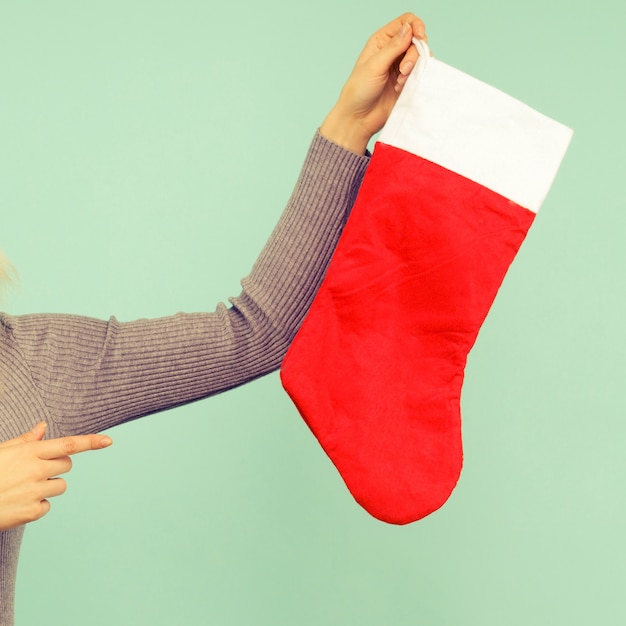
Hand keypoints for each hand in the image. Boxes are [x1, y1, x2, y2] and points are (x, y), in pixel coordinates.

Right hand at [0, 422, 111, 530]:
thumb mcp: (1, 451)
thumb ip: (25, 441)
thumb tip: (43, 426)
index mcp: (30, 452)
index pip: (69, 444)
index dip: (91, 442)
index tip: (109, 441)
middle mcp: (36, 470)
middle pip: (67, 464)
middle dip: (56, 466)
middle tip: (34, 470)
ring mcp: (35, 491)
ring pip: (60, 486)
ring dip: (47, 486)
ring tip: (22, 488)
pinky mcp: (32, 512)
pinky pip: (47, 505)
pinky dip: (37, 505)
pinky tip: (18, 502)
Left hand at [320, 13, 426, 154]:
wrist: (359, 118)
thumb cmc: (359, 91)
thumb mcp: (374, 66)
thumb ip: (394, 47)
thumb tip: (410, 28)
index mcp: (382, 41)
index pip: (405, 22)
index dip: (415, 25)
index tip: (419, 36)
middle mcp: (393, 51)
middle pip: (417, 40)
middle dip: (414, 53)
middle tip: (403, 70)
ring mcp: (401, 67)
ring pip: (421, 57)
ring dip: (414, 67)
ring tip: (400, 82)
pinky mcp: (407, 82)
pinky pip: (421, 73)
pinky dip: (415, 78)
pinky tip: (401, 87)